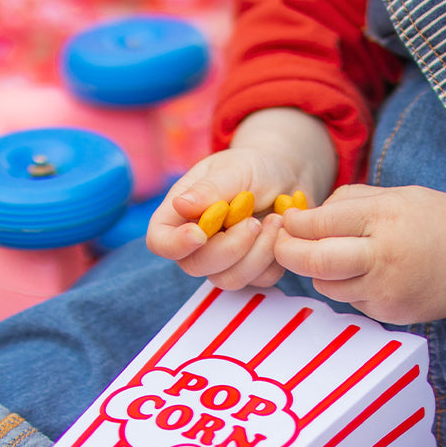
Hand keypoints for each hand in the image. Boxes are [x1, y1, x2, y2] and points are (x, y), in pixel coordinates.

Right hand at [145, 107, 336, 290]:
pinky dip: (275, 257)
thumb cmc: (253, 167)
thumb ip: (210, 188)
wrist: (286, 175)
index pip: (160, 241)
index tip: (200, 233)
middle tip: (254, 221)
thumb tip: (180, 205)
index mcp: (180, 214)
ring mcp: (223, 260)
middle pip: (196, 266)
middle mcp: (197, 243)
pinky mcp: (252, 268)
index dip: (175, 244)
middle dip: (230, 247)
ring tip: (275, 221)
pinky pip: (260, 279)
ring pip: (230, 278)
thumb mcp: (234, 169)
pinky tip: (281, 230)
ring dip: (257, 253)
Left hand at [273, 184, 445, 324]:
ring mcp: (386, 289)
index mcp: (384, 217)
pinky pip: (349, 299)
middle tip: (282, 244)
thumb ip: (348, 202)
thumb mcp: (395, 195)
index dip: (295, 223)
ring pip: (326, 285)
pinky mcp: (388, 312)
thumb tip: (303, 217)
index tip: (289, 220)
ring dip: (317, 271)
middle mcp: (383, 255)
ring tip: (332, 256)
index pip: (320, 223)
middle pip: (314, 261)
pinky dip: (346, 285)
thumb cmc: (433, 220)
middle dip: (287, 252)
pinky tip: (365, 273)